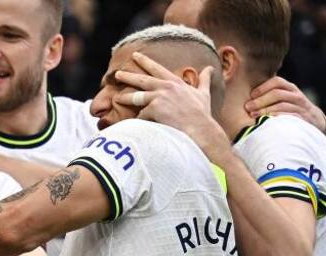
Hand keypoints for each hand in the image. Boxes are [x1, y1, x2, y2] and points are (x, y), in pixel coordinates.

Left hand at [114, 52, 230, 161]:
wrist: (200, 128)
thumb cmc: (201, 114)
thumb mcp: (204, 93)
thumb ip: (204, 80)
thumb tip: (210, 69)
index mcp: (175, 82)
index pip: (157, 69)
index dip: (145, 61)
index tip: (135, 56)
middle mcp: (166, 87)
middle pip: (142, 80)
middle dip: (128, 76)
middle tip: (117, 73)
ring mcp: (159, 97)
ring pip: (137, 96)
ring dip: (124, 97)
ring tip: (116, 98)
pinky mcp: (154, 109)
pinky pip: (141, 116)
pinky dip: (141, 121)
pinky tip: (141, 126)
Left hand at [246, 76, 325, 135]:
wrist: (315, 120)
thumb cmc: (291, 108)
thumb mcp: (284, 98)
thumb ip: (271, 94)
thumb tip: (245, 92)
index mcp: (290, 88)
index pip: (277, 82)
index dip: (262, 87)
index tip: (250, 95)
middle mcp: (296, 96)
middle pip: (277, 94)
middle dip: (260, 100)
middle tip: (247, 107)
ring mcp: (300, 107)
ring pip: (282, 105)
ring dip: (265, 110)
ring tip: (252, 116)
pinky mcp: (303, 119)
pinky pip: (289, 116)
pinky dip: (276, 118)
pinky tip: (265, 122)